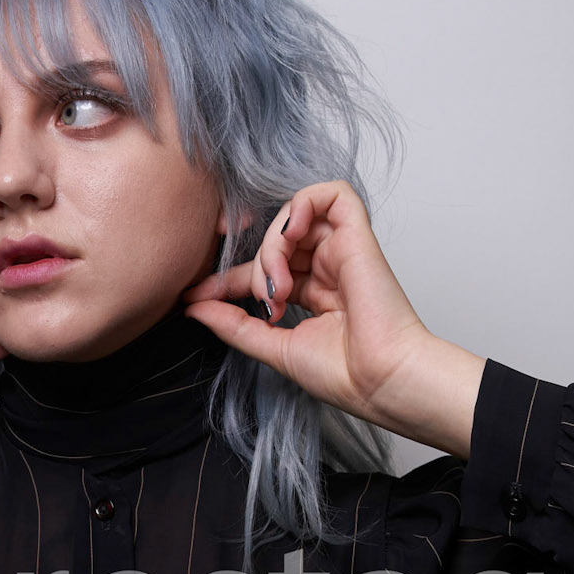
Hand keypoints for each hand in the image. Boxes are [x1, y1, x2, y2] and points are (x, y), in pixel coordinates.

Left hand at [179, 180, 483, 456]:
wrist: (379, 380)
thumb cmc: (342, 374)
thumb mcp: (272, 346)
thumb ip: (233, 324)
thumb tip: (193, 308)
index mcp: (313, 294)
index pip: (261, 270)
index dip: (225, 279)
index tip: (194, 297)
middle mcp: (327, 268)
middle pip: (274, 241)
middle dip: (254, 266)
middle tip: (265, 301)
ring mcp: (343, 250)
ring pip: (293, 217)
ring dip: (274, 245)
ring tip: (280, 285)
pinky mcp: (359, 236)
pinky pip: (330, 193)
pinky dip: (302, 205)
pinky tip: (292, 237)